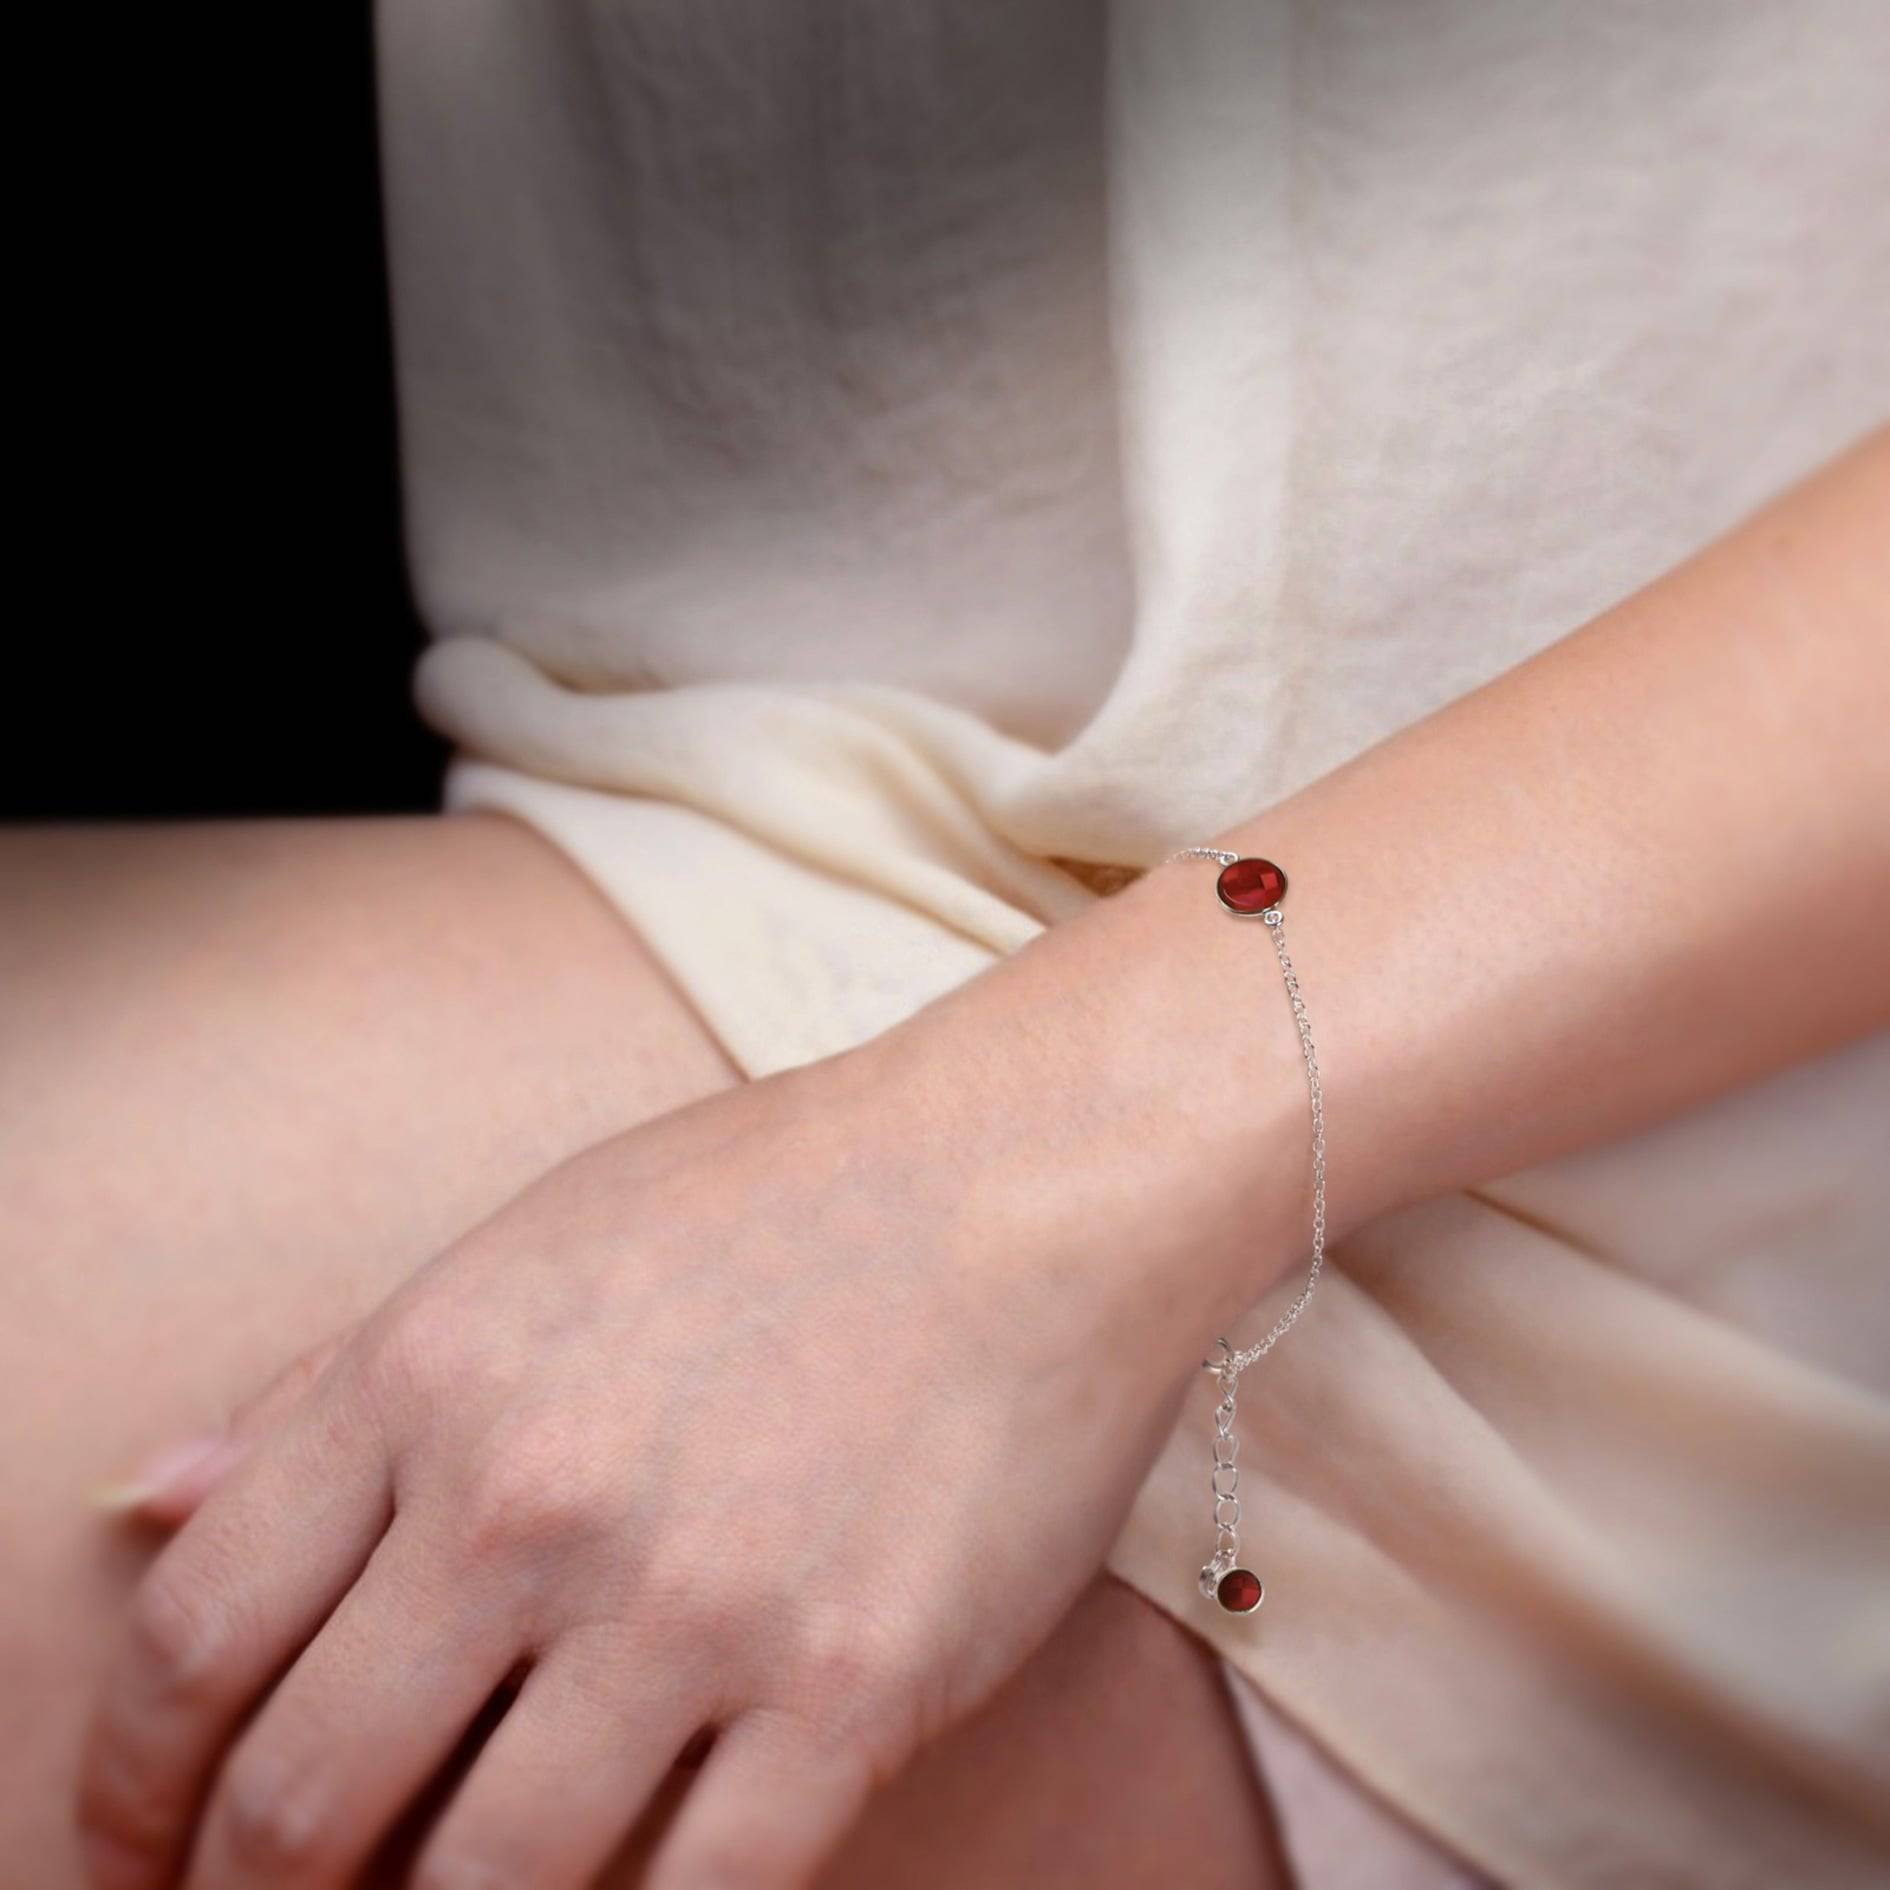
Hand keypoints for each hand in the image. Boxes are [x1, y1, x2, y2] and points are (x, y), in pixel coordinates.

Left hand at [75, 1037, 1203, 1889]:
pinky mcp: (851, 1689)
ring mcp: (694, 1604)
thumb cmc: (779, 1198)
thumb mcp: (529, 1241)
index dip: (126, 1785)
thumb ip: (331, 1379)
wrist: (1027, 1178)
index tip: (138, 1848)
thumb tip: (146, 1502)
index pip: (195, 1634)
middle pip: (303, 1804)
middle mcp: (533, 1498)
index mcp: (432, 1372)